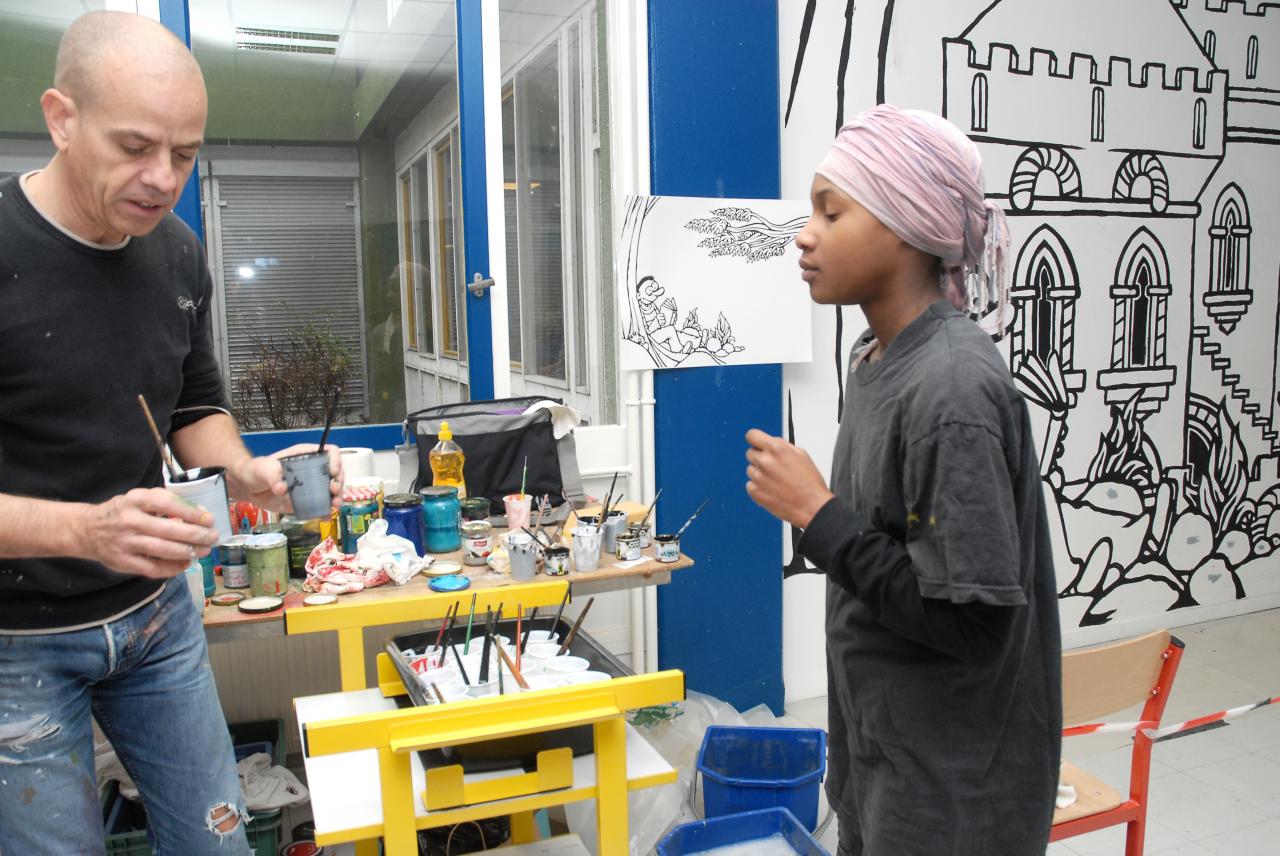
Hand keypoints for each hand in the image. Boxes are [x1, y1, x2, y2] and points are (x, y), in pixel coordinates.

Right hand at [75, 488, 218, 578]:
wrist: (86, 530)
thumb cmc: (122, 512)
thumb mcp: (139, 499)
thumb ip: (165, 503)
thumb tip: (199, 513)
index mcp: (135, 500)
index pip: (167, 503)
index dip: (191, 512)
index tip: (209, 519)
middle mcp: (130, 520)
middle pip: (169, 530)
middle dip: (196, 535)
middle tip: (213, 538)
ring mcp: (125, 543)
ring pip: (163, 550)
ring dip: (188, 552)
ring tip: (203, 551)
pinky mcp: (123, 562)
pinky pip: (153, 568)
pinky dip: (173, 568)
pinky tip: (185, 563)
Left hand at [229, 444, 343, 513]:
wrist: (249, 488)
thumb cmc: (256, 471)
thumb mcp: (262, 468)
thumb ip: (271, 474)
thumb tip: (282, 488)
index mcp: (307, 455)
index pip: (329, 452)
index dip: (335, 460)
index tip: (332, 472)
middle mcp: (314, 470)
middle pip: (336, 473)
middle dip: (339, 483)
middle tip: (333, 492)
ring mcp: (312, 486)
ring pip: (333, 490)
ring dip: (337, 498)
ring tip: (333, 507)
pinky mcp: (308, 501)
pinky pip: (322, 505)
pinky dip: (326, 512)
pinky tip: (325, 517)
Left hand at [745, 429, 832, 529]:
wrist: (812, 507)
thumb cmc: (810, 482)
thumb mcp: (801, 454)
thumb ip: (782, 445)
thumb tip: (770, 442)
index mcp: (776, 448)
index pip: (751, 435)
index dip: (755, 440)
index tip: (757, 444)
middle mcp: (765, 461)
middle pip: (750, 453)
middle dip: (760, 458)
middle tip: (773, 467)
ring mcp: (758, 477)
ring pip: (750, 470)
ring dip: (760, 473)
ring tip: (777, 481)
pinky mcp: (755, 491)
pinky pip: (750, 484)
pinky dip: (759, 487)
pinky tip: (773, 490)